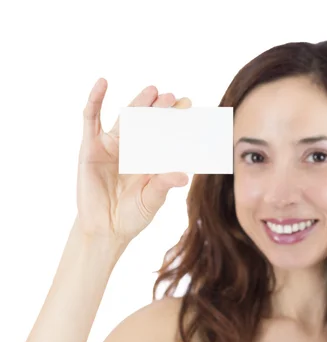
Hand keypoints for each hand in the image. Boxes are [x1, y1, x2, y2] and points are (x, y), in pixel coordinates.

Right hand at [76, 78, 190, 242]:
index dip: (177, 121)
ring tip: (153, 90)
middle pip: (150, 122)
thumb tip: (184, 176)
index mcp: (152, 158)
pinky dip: (96, 99)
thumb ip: (164, 185)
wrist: (105, 229)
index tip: (191, 109)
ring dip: (140, 102)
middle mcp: (134, 148)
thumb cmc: (132, 215)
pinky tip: (103, 83)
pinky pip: (91, 119)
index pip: (167, 134)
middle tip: (176, 98)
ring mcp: (112, 145)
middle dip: (162, 109)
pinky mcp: (91, 147)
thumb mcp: (151, 199)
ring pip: (127, 118)